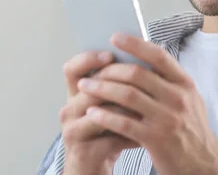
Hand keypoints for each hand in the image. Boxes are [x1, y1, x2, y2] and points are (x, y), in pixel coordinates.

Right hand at [59, 51, 138, 174]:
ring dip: (127, 110)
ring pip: (100, 113)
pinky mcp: (82, 151)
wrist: (92, 168)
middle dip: (117, 83)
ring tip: (148, 107)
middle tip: (143, 79)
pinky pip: (109, 139)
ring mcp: (72, 130)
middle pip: (89, 88)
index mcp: (76, 94)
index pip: (73, 68)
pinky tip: (145, 135)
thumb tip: (144, 63)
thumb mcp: (108, 107)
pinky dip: (130, 136)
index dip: (88, 59)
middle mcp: (69, 109)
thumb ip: (118, 86)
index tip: (110, 55)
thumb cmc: (105, 134)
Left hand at [78, 34, 217, 174]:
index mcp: (185, 84)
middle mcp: (178, 98)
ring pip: (127, 95)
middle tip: (92, 72)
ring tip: (85, 88)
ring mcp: (168, 119)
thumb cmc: (190, 130)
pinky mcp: (156, 140)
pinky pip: (124, 123)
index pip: (158, 56)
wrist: (205, 165)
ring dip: (101, 89)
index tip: (114, 37)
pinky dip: (105, 116)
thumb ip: (168, 82)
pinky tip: (92, 113)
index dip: (135, 44)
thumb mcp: (188, 100)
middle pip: (137, 74)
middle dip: (109, 70)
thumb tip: (137, 59)